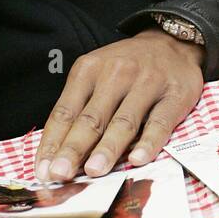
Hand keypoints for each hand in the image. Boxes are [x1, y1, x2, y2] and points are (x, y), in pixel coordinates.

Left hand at [35, 29, 204, 182]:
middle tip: (60, 174)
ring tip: (93, 171)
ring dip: (107, 148)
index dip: (53, 142)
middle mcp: (116, 73)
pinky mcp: (175, 95)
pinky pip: (159, 122)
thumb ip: (80, 108)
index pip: (66, 111)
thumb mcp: (97, 75)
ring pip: (124, 121)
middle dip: (73, 149)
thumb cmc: (127, 67)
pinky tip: (138, 159)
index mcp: (89, 69)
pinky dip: (149, 142)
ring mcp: (147, 83)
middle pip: (91, 118)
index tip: (43, 169)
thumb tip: (58, 152)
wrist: (172, 43)